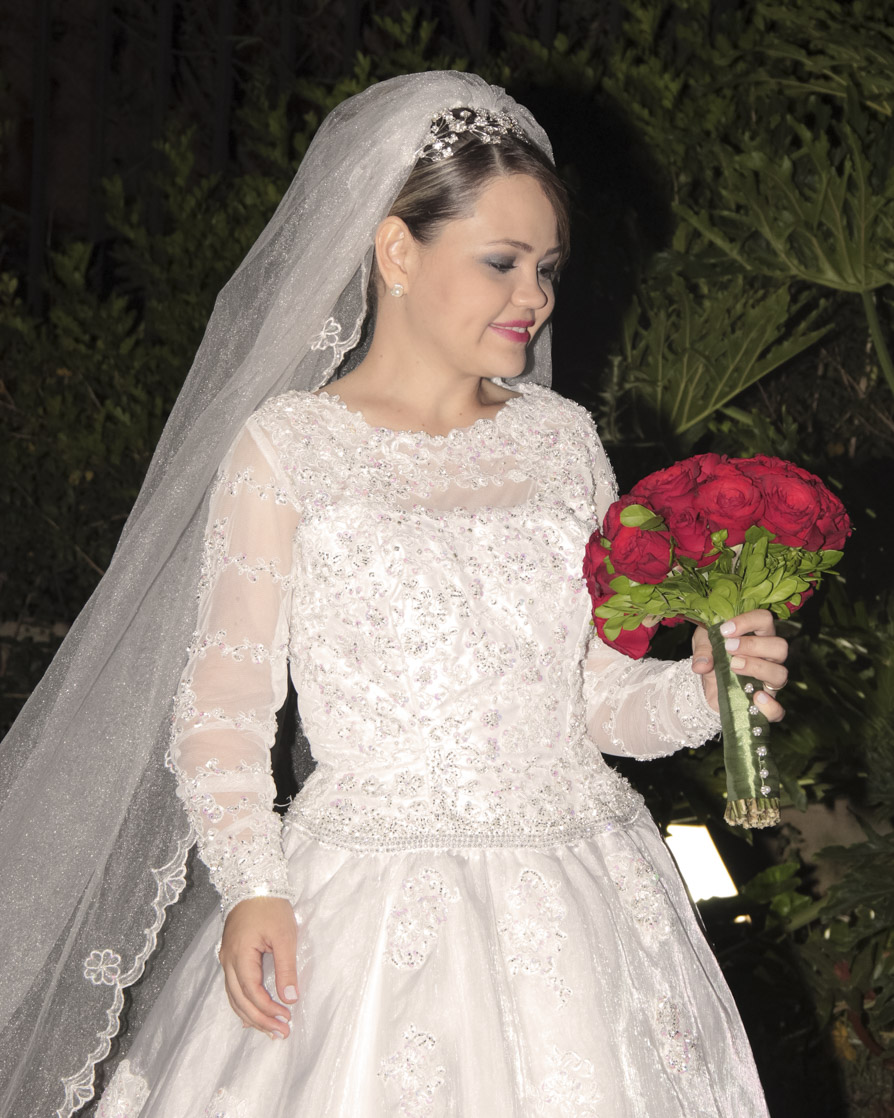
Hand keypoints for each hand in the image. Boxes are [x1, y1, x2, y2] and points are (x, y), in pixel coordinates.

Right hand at [218, 896, 298, 1039]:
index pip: (252, 993)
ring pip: (234, 996)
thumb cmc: (271, 906)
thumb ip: (286, 968)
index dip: (268, 1010)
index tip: (287, 1020)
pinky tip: (251, 1016)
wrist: (254, 881)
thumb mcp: (284, 936)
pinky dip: (242, 1003)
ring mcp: (226, 958)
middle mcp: (227, 960)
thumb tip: (290, 999)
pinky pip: (232, 987)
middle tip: (281, 1034)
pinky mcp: (230, 955)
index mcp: (239, 955)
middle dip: (260, 1020)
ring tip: (269, 1031)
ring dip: (251, 1015)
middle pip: (240, 1000)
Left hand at [691, 608, 788, 721]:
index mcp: (757, 635)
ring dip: (757, 668)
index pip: (765, 619)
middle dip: (754, 645)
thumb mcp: (703, 647)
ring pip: (781, 673)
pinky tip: (755, 698)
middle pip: (780, 646)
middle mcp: (769, 657)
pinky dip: (771, 706)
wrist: (705, 686)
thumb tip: (702, 665)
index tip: (725, 630)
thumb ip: (703, 650)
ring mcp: (769, 681)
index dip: (748, 622)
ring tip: (733, 666)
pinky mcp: (764, 705)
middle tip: (729, 648)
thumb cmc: (712, 657)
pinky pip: (778, 711)